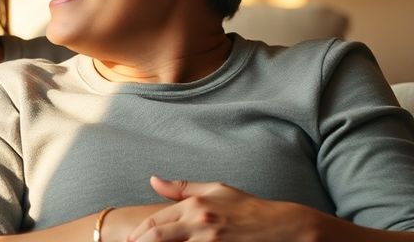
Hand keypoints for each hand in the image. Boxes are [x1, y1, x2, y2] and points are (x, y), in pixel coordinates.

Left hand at [128, 176, 313, 241]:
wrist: (284, 227)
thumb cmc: (248, 208)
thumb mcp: (216, 190)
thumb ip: (182, 188)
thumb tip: (153, 180)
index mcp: (195, 205)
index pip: (155, 222)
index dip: (140, 234)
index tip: (131, 240)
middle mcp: (200, 223)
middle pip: (157, 238)